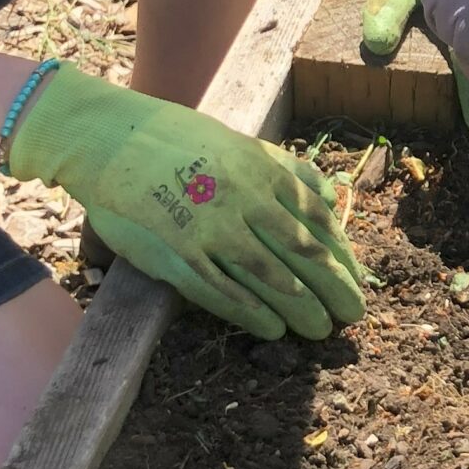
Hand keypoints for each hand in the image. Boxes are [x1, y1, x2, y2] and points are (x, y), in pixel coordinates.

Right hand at [7, 66, 361, 340]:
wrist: (110, 138)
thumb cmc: (177, 141)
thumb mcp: (239, 144)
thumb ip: (286, 170)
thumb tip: (331, 197)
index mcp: (261, 170)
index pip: (315, 219)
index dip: (340, 254)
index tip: (357, 277)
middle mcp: (243, 199)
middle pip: (301, 251)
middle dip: (332, 286)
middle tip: (354, 314)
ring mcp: (210, 227)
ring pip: (269, 276)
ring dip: (300, 306)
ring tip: (320, 329)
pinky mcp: (177, 252)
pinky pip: (220, 290)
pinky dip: (250, 312)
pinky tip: (273, 330)